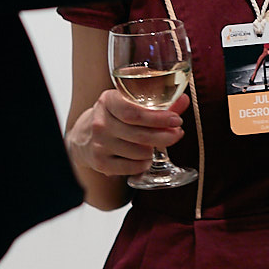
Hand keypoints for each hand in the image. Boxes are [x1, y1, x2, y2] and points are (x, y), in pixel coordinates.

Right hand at [66, 90, 187, 177]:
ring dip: (153, 150)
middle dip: (164, 136)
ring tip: (154, 145)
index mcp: (108, 101)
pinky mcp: (100, 163)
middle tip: (177, 134)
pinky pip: (131, 167)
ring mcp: (98, 144)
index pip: (134, 112)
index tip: (176, 120)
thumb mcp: (130, 102)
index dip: (158, 118)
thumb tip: (184, 101)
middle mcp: (100, 123)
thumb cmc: (114, 116)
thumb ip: (159, 103)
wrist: (84, 136)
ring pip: (138, 152)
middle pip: (139, 134)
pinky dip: (143, 164)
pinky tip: (145, 158)